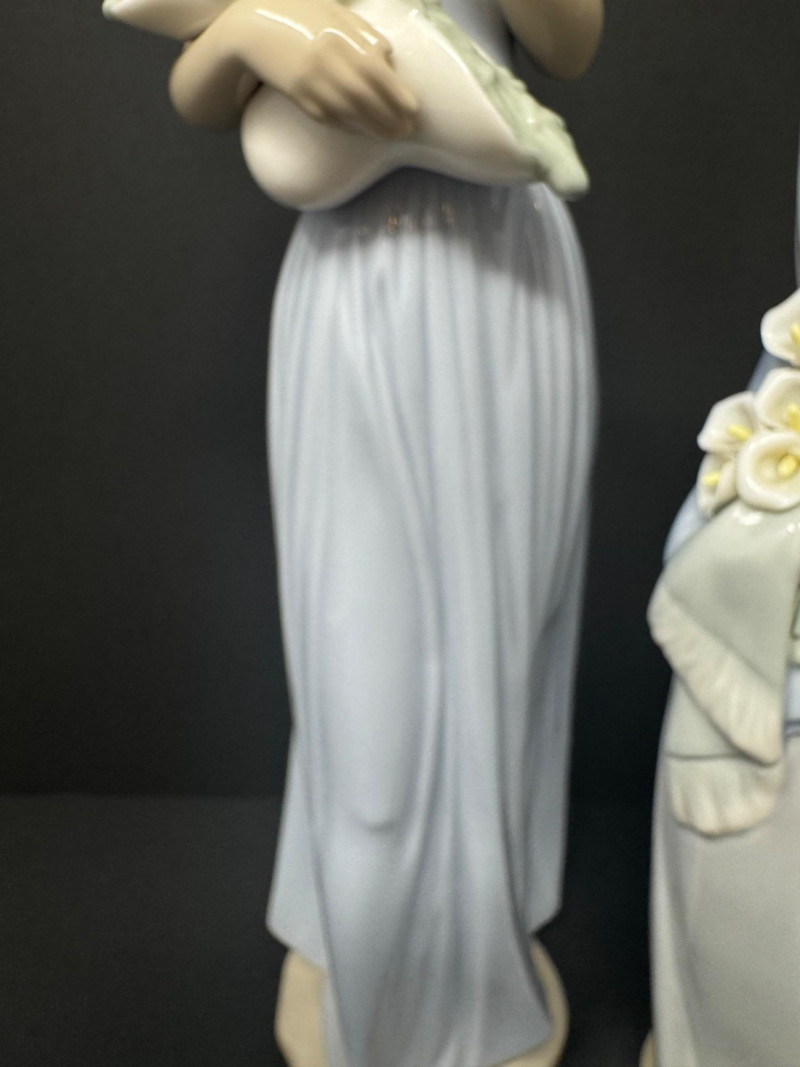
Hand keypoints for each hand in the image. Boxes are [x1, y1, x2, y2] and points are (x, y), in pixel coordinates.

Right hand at [222, 0, 417, 136]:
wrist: (252, 26)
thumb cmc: (298, 14)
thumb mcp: (333, 11)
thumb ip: (362, 31)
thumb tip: (388, 55)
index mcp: (341, 34)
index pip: (378, 69)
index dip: (397, 92)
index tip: (415, 108)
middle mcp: (329, 58)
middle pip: (367, 94)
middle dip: (391, 115)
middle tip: (410, 130)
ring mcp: (312, 79)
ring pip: (350, 110)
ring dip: (374, 127)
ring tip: (393, 136)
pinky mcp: (299, 96)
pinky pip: (329, 116)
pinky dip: (349, 127)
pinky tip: (364, 133)